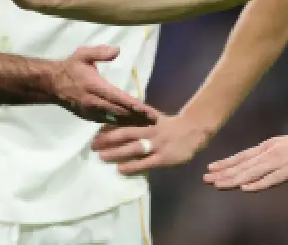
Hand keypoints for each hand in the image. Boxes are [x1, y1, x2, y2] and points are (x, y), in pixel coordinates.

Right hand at [53, 46, 160, 125]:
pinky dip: (119, 124)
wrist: (52, 84)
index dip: (134, 105)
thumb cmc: (70, 67)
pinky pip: (106, 122)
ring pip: (114, 119)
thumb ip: (100, 52)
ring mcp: (90, 112)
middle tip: (154, 120)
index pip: (118, 97)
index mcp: (94, 86)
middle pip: (119, 112)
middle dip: (137, 117)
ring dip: (131, 122)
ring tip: (147, 125)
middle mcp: (93, 102)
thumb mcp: (83, 54)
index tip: (148, 110)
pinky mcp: (88, 117)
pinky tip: (130, 126)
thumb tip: (117, 50)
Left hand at [92, 113, 214, 174]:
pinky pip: (145, 163)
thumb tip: (120, 119)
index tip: (95, 132)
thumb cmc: (172, 126)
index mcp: (147, 121)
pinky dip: (132, 166)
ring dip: (116, 152)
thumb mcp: (155, 118)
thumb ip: (140, 120)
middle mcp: (150, 131)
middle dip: (108, 139)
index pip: (125, 123)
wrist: (194, 130)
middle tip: (93, 145)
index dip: (110, 128)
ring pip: (134, 148)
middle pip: (125, 134)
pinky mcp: (163, 158)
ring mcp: (157, 145)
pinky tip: (120, 169)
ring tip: (102, 156)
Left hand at [203, 129, 287, 191]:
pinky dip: (257, 184)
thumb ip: (273, 153)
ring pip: (251, 172)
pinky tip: (245, 188)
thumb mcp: (286, 144)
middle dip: (223, 173)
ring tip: (218, 185)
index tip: (211, 168)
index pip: (242, 156)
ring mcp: (279, 161)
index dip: (226, 163)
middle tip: (206, 179)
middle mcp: (270, 152)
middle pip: (242, 165)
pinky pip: (271, 179)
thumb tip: (260, 160)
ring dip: (233, 180)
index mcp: (269, 145)